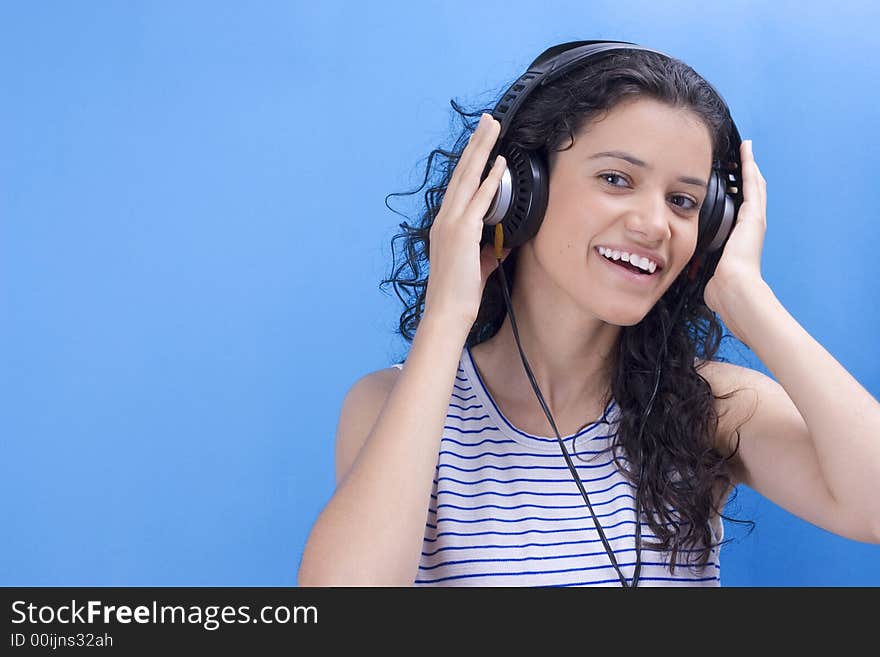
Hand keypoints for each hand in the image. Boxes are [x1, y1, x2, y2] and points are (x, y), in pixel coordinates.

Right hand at [423, 113, 511, 327]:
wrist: (447, 312)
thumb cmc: (460, 293)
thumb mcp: (477, 266)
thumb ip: (489, 249)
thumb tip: (504, 242)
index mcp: (446, 225)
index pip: (459, 185)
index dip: (470, 161)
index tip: (481, 142)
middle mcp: (445, 219)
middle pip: (462, 172)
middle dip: (476, 144)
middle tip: (487, 120)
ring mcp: (451, 224)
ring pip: (468, 178)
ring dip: (482, 151)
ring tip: (493, 128)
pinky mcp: (462, 233)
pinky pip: (478, 201)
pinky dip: (489, 181)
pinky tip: (499, 165)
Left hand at [704, 139, 767, 316]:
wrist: (735, 288)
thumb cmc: (724, 287)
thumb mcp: (710, 272)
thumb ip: (704, 267)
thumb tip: (695, 274)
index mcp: (742, 238)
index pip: (742, 209)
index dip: (740, 194)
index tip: (734, 182)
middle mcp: (752, 226)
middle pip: (752, 193)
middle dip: (748, 175)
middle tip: (744, 157)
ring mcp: (755, 219)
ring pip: (754, 185)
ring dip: (750, 166)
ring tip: (746, 150)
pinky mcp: (753, 215)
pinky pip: (752, 184)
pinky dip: (750, 166)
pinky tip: (747, 152)